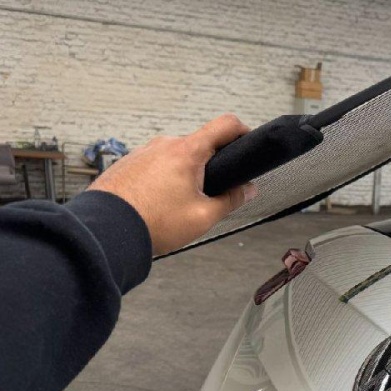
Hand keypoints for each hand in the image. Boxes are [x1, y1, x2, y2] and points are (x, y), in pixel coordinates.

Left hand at [89, 114, 257, 255]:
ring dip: (184, 175)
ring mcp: (143, 152)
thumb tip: (247, 190)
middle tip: (210, 194)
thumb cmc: (153, 222)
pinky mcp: (128, 163)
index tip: (247, 142)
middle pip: (199, 146)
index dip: (243, 131)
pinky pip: (155, 166)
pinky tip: (159, 204)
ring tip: (178, 205)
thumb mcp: (204, 217)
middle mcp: (164, 145)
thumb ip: (231, 200)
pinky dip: (162, 180)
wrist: (107, 230)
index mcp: (187, 152)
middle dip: (210, 167)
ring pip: (176, 157)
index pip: (225, 125)